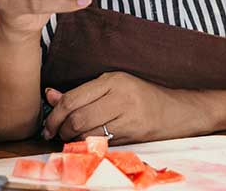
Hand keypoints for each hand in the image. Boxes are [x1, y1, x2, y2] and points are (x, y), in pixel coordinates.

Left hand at [42, 72, 216, 144]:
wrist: (178, 112)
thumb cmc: (141, 97)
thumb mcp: (111, 87)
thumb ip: (80, 93)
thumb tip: (49, 95)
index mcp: (113, 80)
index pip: (73, 99)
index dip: (54, 114)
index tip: (48, 124)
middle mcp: (120, 96)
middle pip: (78, 117)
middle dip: (61, 130)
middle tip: (55, 134)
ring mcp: (128, 116)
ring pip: (88, 132)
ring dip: (73, 140)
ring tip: (69, 138)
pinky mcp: (133, 134)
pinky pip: (102, 142)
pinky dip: (88, 145)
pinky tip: (85, 143)